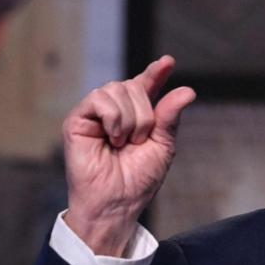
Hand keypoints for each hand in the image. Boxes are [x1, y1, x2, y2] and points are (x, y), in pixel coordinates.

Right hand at [62, 55, 195, 255]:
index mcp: (137, 115)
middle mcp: (115, 110)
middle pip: (134, 85)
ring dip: (130, 119)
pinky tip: (112, 137)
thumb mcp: (162, 146)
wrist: (117, 203)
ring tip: (123, 143)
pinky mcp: (77, 120)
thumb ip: (170, 116)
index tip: (168, 62)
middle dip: (145, 114)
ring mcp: (95, 114)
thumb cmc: (138, 180)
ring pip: (117, 89)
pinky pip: (99, 99)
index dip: (156, 72)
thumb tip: (187, 90)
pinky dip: (113, 118)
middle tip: (137, 141)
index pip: (146, 85)